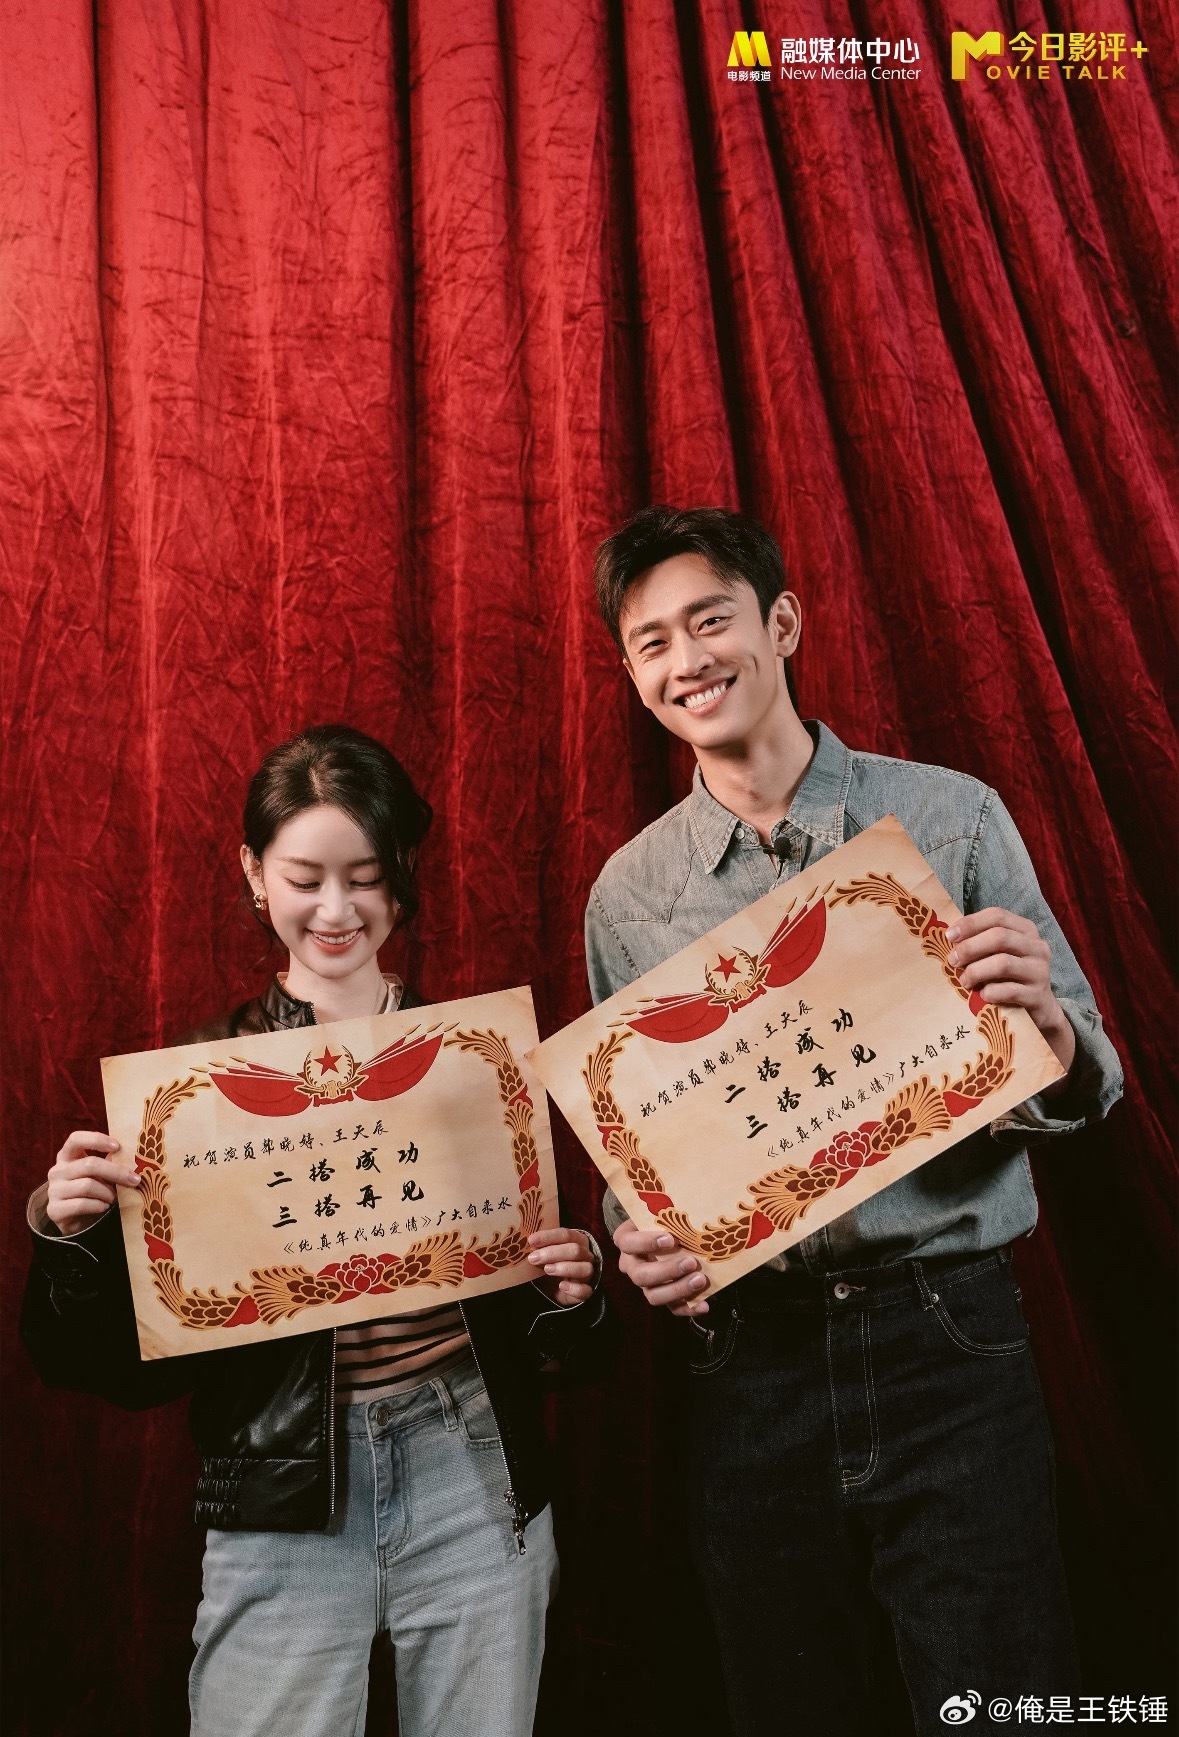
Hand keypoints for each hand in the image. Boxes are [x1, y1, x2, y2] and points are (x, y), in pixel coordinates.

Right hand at [46, 1132, 140, 1236]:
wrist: (77, 1222)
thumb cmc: (93, 1192)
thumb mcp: (100, 1174)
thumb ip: (110, 1162)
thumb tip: (132, 1154)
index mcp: (67, 1156)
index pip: (75, 1139)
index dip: (96, 1139)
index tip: (117, 1146)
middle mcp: (57, 1171)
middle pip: (89, 1164)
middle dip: (116, 1172)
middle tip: (134, 1180)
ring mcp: (53, 1190)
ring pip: (87, 1185)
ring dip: (107, 1192)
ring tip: (114, 1198)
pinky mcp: (54, 1210)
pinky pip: (81, 1204)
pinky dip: (98, 1206)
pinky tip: (104, 1207)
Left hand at [526, 1227, 596, 1305]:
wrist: (557, 1289)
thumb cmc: (551, 1265)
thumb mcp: (545, 1255)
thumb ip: (540, 1248)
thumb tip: (527, 1244)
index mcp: (577, 1240)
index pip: (566, 1234)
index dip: (548, 1237)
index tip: (531, 1240)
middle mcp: (586, 1255)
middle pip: (575, 1250)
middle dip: (553, 1253)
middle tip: (534, 1258)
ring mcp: (588, 1274)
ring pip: (585, 1268)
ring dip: (565, 1268)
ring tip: (547, 1270)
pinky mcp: (586, 1290)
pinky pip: (586, 1290)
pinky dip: (574, 1288)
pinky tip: (561, 1286)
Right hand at [613, 1218, 709, 1317]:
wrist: (666, 1233)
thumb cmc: (663, 1219)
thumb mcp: (660, 1211)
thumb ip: (667, 1208)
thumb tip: (691, 1199)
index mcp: (626, 1240)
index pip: (627, 1242)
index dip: (646, 1242)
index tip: (671, 1238)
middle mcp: (631, 1265)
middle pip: (641, 1276)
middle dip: (667, 1271)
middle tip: (691, 1262)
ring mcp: (645, 1284)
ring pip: (653, 1296)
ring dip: (678, 1290)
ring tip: (700, 1280)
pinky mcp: (661, 1296)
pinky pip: (671, 1308)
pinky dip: (688, 1308)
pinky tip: (704, 1305)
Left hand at [947, 908, 1075, 1079]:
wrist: (1040, 1009)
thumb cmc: (1011, 977)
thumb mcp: (1000, 954)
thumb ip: (981, 942)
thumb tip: (949, 936)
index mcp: (1026, 930)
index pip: (997, 916)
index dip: (970, 923)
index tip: (949, 936)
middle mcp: (1037, 947)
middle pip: (999, 937)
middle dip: (969, 948)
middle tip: (953, 961)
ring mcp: (1039, 971)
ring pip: (1002, 963)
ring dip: (976, 972)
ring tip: (964, 981)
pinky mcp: (1038, 995)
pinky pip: (1009, 990)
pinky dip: (990, 992)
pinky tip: (982, 996)